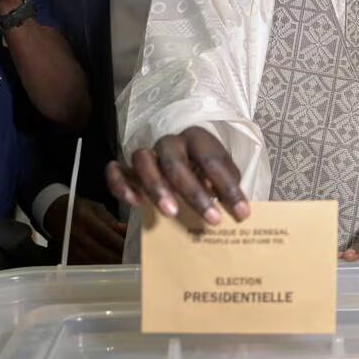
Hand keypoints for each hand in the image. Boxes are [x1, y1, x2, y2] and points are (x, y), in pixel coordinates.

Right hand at [44, 195, 127, 263]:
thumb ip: (112, 222)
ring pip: (94, 263)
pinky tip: (112, 271)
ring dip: (111, 267)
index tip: (135, 249)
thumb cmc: (82, 210)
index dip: (121, 244)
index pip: (106, 235)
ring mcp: (71, 248)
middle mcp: (77, 235)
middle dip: (119, 259)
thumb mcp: (97, 209)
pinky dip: (100, 270)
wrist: (58, 215)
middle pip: (101, 252)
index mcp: (85, 219)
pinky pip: (87, 267)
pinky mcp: (69, 257)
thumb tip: (127, 231)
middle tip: (134, 262)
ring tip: (126, 268)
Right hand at [106, 127, 248, 224]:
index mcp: (198, 139)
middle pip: (175, 161)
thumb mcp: (222, 177)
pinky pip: (116, 171)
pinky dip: (122, 185)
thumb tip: (239, 213)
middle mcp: (170, 143)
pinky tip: (135, 203)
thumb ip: (228, 190)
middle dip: (194, 192)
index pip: (212, 160)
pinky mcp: (127, 168)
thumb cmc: (206, 173)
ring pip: (143, 161)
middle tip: (212, 219)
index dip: (228, 188)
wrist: (184, 163)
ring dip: (157, 187)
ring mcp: (147, 154)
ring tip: (172, 213)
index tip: (242, 213)